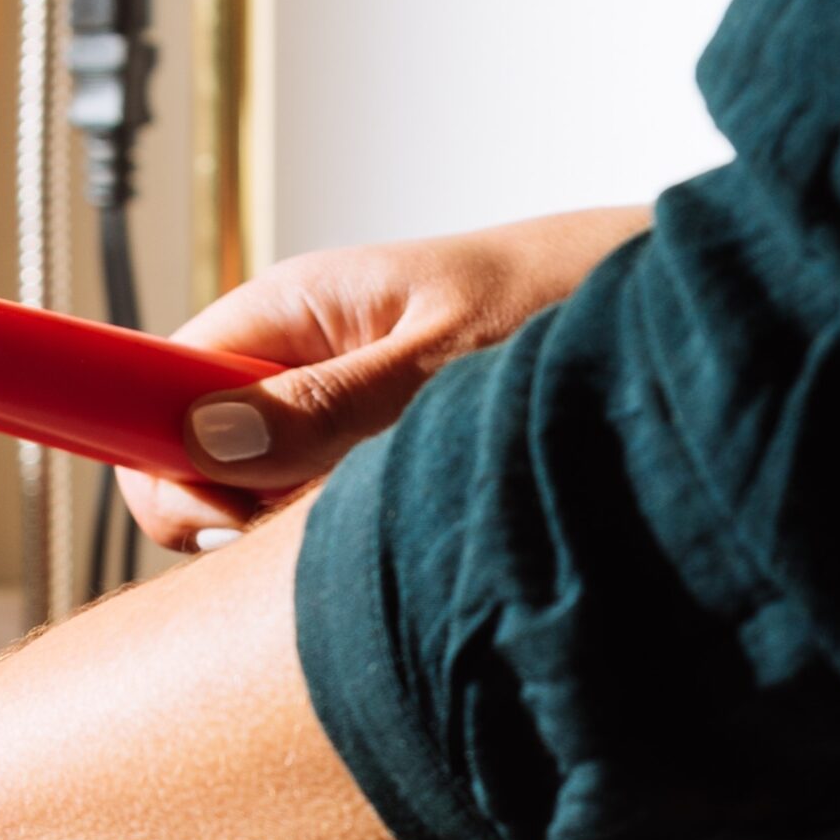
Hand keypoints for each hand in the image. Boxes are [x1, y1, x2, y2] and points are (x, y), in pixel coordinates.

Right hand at [130, 205, 649, 549]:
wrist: (684, 317)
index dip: (158, 457)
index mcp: (293, 310)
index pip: (155, 384)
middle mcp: (301, 365)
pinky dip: (350, 544)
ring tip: (398, 518)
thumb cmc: (576, 296)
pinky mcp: (378, 465)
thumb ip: (325, 408)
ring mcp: (337, 418)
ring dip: (302, 534)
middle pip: (194, 459)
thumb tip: (204, 443)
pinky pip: (320, 521)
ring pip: (259, 501)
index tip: (217, 515)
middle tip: (316, 529)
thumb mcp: (445, 360)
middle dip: (232, 517)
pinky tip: (415, 534)